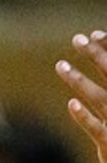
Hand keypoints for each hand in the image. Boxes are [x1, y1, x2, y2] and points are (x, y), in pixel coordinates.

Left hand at [57, 33, 106, 162]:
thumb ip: (105, 93)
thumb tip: (100, 66)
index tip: (94, 34)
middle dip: (95, 54)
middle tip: (76, 39)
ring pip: (98, 97)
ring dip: (78, 80)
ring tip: (60, 65)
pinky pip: (95, 128)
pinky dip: (83, 116)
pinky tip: (71, 104)